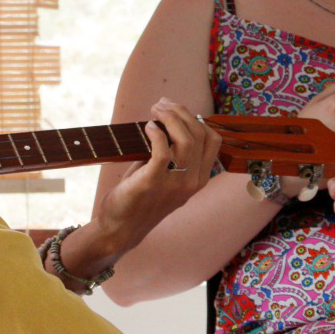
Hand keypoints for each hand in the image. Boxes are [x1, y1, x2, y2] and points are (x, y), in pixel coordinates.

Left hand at [93, 98, 220, 251]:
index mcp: (199, 179)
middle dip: (180, 111)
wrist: (122, 229)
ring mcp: (175, 183)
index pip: (212, 140)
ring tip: (155, 110)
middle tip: (161, 104)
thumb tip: (167, 120)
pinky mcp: (153, 182)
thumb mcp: (167, 177)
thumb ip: (174, 153)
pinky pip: (163, 150)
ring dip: (170, 117)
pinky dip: (156, 133)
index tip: (176, 109)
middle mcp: (192, 181)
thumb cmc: (141, 198)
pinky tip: (147, 127)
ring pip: (185, 139)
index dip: (196, 118)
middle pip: (198, 134)